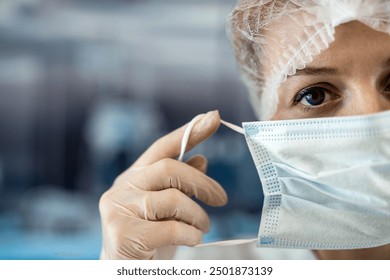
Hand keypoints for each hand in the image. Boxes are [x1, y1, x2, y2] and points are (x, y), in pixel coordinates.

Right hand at [99, 110, 227, 258]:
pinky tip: (192, 240)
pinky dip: (190, 234)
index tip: (213, 116)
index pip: (162, 148)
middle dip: (201, 184)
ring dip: (198, 215)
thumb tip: (202, 160)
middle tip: (221, 199)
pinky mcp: (122, 234)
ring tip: (204, 228)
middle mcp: (122, 188)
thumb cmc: (147, 239)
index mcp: (133, 178)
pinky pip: (170, 228)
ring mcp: (118, 209)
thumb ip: (179, 185)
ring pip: (173, 199)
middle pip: (169, 168)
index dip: (189, 131)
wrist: (121, 273)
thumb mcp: (165, 210)